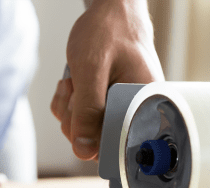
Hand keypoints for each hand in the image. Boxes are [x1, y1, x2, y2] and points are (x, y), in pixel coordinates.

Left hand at [51, 0, 163, 159]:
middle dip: (75, 119)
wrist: (111, 14)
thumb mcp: (92, 68)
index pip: (116, 147)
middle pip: (96, 143)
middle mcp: (133, 115)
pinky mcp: (105, 109)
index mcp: (141, 108)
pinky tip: (74, 85)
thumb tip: (83, 151)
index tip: (80, 111)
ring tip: (75, 82)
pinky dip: (68, 105)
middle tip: (76, 89)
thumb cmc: (108, 32)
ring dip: (69, 109)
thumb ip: (87, 110)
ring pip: (83, 133)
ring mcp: (118, 113)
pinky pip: (79, 121)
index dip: (91, 138)